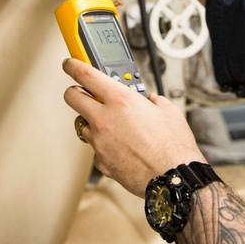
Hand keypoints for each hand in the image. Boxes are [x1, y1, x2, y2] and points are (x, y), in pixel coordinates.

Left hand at [63, 58, 205, 196]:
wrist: (174, 179)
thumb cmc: (174, 147)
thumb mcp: (169, 112)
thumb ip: (155, 101)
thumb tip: (151, 101)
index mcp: (121, 100)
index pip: (85, 75)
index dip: (73, 65)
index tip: (70, 64)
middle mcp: (104, 119)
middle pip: (72, 97)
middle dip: (76, 91)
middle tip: (85, 92)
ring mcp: (100, 142)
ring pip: (81, 124)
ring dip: (91, 121)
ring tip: (111, 125)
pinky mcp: (101, 162)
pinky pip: (95, 148)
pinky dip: (104, 145)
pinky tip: (120, 147)